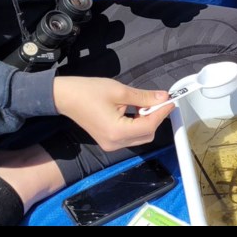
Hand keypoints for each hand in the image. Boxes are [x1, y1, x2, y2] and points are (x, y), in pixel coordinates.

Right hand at [53, 76, 173, 151]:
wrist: (65, 97)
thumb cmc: (89, 91)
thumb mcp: (120, 91)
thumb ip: (144, 97)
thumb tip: (163, 97)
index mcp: (116, 132)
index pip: (149, 126)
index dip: (162, 113)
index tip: (170, 101)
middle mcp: (114, 143)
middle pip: (147, 135)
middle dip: (155, 118)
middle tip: (158, 101)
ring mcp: (110, 144)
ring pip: (140, 137)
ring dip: (147, 121)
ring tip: (144, 104)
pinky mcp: (108, 141)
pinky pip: (130, 136)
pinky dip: (138, 125)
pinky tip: (136, 111)